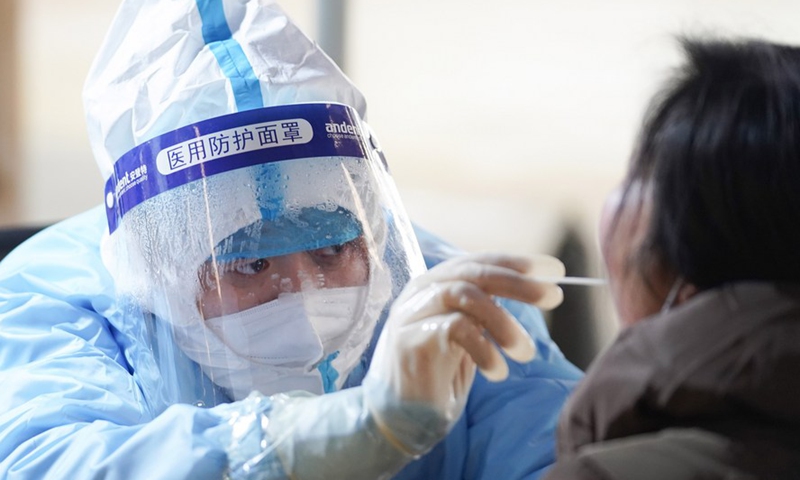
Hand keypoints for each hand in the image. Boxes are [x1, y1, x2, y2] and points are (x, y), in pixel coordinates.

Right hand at [363, 252, 564, 454]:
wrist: (401, 416)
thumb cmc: (440, 373)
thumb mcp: (468, 334)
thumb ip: (486, 309)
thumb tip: (536, 288)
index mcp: (436, 283)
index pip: (478, 261)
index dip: (517, 263)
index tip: (554, 271)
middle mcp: (421, 291)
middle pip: (473, 272)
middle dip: (518, 283)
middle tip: (554, 296)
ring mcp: (412, 313)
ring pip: (466, 296)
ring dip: (504, 323)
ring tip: (526, 352)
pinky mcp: (411, 339)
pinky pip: (456, 329)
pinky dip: (485, 350)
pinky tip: (497, 372)